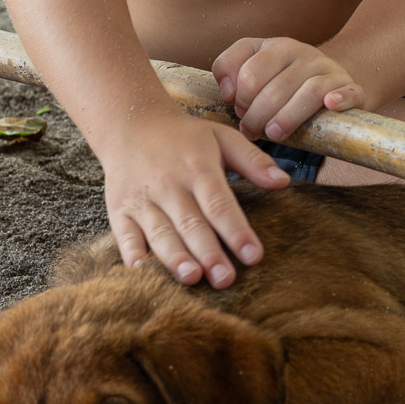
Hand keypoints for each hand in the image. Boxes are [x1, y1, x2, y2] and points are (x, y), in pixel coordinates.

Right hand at [100, 105, 287, 288]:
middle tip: (225, 279)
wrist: (131, 124)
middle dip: (209, 253)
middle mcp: (169, 185)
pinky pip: (125, 235)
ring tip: (191, 278)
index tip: (253, 256)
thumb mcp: (222, 137)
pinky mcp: (119, 210)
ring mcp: (142, 199)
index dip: (236, 231)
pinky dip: (132, 254)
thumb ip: (253, 160)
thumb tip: (284, 181)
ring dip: (174, 257)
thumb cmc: (184, 137)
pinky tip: (143, 272)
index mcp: (198, 168)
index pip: (220, 204)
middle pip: (191, 223)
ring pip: (160, 232)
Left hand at [212, 37, 364, 140]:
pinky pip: (348, 92)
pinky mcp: (351, 88)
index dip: (241, 100)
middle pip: (276, 88)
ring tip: (273, 135)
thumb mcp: (252, 62)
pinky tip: (330, 106)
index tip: (241, 113)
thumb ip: (228, 67)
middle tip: (252, 131)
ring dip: (287, 118)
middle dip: (258, 116)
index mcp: (277, 47)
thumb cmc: (282, 78)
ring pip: (309, 92)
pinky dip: (340, 99)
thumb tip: (227, 91)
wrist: (329, 77)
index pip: (250, 72)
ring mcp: (330, 70)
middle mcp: (305, 53)